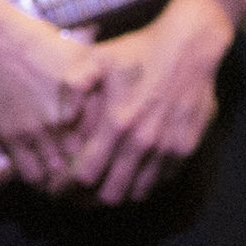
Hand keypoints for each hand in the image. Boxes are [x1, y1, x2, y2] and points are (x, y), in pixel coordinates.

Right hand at [0, 7, 108, 193]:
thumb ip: (106, 87)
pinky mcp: (14, 138)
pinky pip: (32, 177)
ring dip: (65, 192)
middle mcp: (70, 120)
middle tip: (91, 197)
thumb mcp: (84, 57)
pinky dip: (39, 185)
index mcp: (93, 102)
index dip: (113, 170)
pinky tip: (42, 181)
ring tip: (67, 194)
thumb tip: (128, 106)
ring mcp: (41, 130)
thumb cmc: (38, 45)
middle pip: (90, 171)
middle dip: (91, 189)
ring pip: (60, 181)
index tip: (111, 177)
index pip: (113, 151)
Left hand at [58, 0, 243, 204]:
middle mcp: (142, 142)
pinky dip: (144, 182)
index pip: (85, 176)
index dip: (67, 188)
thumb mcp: (96, 58)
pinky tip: (132, 171)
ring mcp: (167, 149)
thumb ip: (72, 88)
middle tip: (78, 194)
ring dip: (119, 193)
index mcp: (116, 122)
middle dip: (90, 199)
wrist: (188, 46)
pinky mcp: (186, 149)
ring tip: (104, 185)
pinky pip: (161, 182)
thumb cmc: (137, 51)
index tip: (57, 188)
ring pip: (138, 193)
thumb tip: (61, 121)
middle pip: (110, 195)